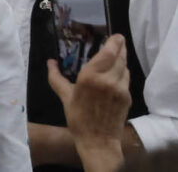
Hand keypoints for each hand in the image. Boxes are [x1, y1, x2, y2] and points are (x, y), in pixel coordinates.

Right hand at [46, 39, 132, 171]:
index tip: (116, 35)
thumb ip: (56, 77)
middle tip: (118, 40)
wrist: (98, 141)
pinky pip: (126, 80)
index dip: (115, 41)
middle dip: (120, 47)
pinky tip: (117, 76)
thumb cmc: (78, 119)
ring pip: (125, 68)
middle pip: (120, 57)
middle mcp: (108, 79)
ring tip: (117, 57)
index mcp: (90, 76)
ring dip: (122, 61)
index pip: (108, 52)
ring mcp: (120, 89)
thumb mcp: (65, 97)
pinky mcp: (127, 97)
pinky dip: (123, 74)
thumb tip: (50, 62)